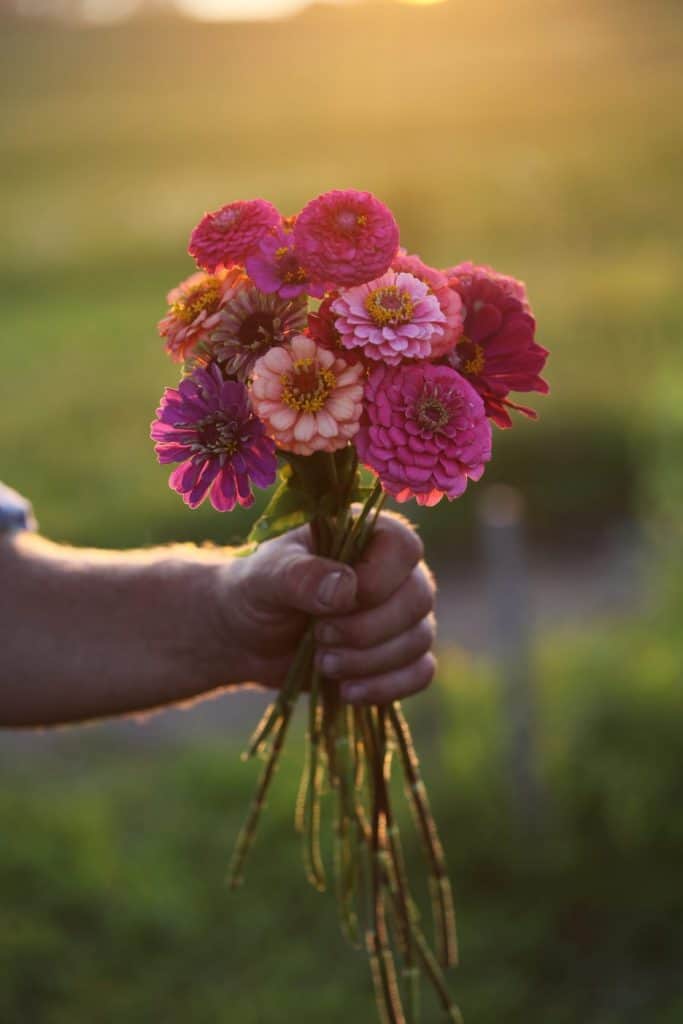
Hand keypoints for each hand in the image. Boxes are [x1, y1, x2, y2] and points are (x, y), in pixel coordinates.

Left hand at [221, 513, 435, 704]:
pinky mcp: (399, 655)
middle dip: (367, 630)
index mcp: (366, 535)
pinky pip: (421, 672)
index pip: (403, 547)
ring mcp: (400, 614)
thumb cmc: (257, 593)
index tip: (334, 603)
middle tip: (320, 637)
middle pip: (418, 598)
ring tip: (323, 664)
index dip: (377, 580)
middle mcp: (393, 572)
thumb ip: (300, 576)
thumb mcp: (264, 578)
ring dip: (370, 661)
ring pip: (420, 639)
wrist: (246, 638)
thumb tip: (346, 589)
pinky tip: (347, 691)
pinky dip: (386, 686)